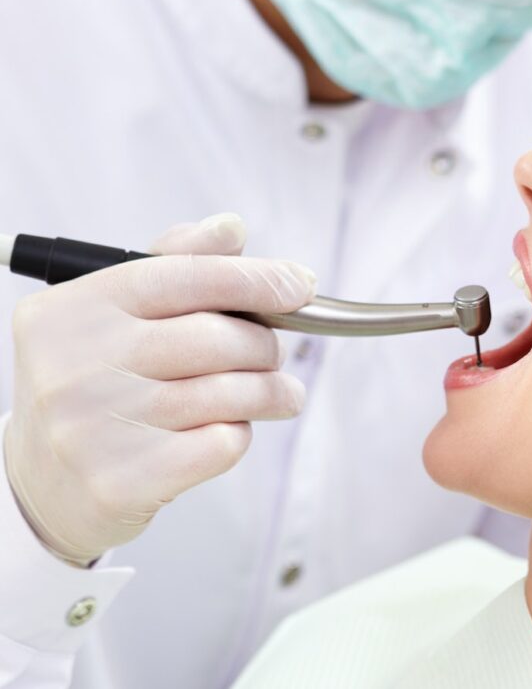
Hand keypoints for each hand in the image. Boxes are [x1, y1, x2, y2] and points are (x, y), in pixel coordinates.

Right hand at [3, 214, 315, 566]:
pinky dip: (241, 433)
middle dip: (264, 343)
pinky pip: (221, 443)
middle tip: (274, 353)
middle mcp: (71, 367)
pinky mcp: (119, 483)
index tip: (300, 284)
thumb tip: (231, 228)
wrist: (44, 489)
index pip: (182, 277)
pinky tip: (230, 431)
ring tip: (282, 394)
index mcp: (69, 312)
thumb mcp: (115, 317)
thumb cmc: (96, 387)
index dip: (253, 278)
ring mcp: (91, 429)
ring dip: (271, 390)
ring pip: (227, 392)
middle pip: (215, 337)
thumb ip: (175, 263)